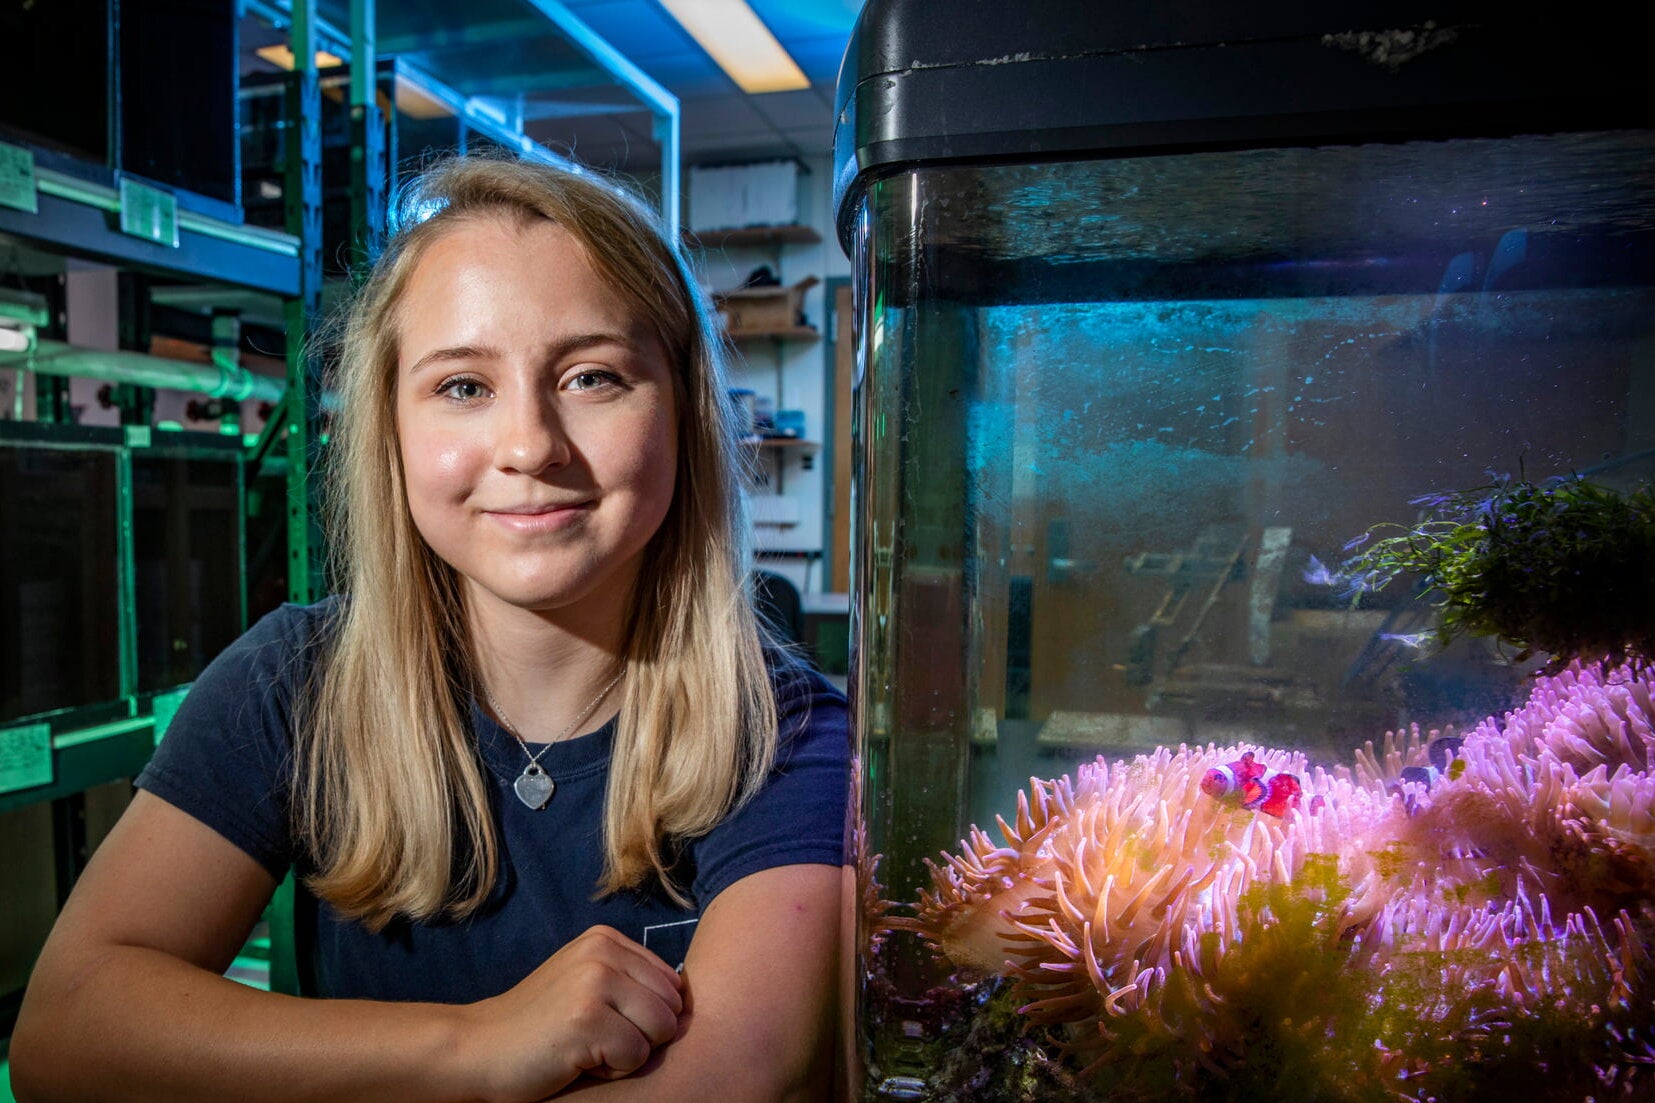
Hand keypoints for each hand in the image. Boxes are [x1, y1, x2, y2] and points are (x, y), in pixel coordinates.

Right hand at [456, 925, 684, 1101]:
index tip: (606, 1022)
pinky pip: (636, 1056)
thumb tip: (686, 995)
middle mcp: (602, 951)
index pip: (672, 982)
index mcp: (605, 939)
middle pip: (672, 1006)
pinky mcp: (587, 1019)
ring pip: (661, 1030)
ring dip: (630, 1053)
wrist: (479, 1049)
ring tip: (589, 1048)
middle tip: (596, 1040)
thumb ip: (630, 980)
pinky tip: (578, 1061)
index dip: (648, 1016)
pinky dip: (612, 1071)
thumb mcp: (585, 983)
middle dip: (644, 1035)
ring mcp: (594, 982)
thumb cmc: (540, 1026)